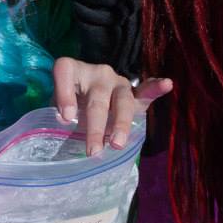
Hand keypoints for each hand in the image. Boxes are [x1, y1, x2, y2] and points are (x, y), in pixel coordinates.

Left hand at [53, 58, 170, 151]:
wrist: (88, 96)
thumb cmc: (69, 102)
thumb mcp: (57, 104)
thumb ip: (60, 109)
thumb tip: (66, 120)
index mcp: (74, 71)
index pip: (65, 71)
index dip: (64, 93)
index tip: (64, 118)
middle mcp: (98, 73)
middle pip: (97, 98)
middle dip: (95, 126)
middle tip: (93, 151)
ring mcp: (118, 82)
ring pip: (122, 101)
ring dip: (120, 123)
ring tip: (117, 143)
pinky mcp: (134, 93)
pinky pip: (146, 90)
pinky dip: (155, 87)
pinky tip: (166, 83)